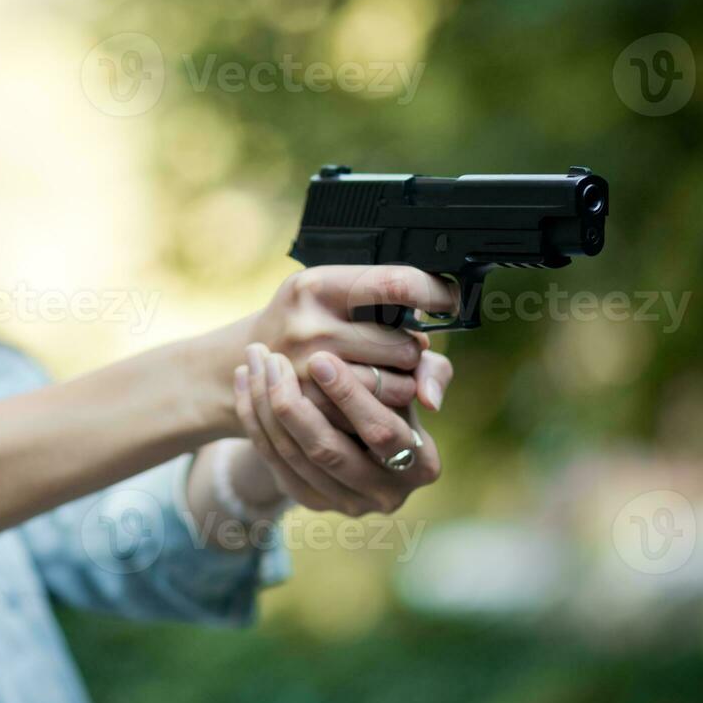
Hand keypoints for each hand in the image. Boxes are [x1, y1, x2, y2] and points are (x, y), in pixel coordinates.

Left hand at [232, 342, 450, 515]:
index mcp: (421, 466)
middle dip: (295, 402)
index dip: (350, 396)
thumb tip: (428, 398)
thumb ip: (432, 373)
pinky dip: (253, 420)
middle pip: (328, 451)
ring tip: (254, 361)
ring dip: (266, 405)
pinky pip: (272, 462)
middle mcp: (386, 495)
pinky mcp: (311, 501)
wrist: (362, 423)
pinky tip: (245, 381)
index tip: (320, 358)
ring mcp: (346, 503)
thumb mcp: (416, 376)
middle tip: (272, 358)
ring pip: (294, 456)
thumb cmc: (396, 389)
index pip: (381, 432)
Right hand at [240, 265, 458, 432]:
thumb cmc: (314, 327)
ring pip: (394, 387)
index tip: (449, 301)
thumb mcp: (344, 310)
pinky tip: (363, 399)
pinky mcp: (304, 407)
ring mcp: (302, 368)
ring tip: (382, 375)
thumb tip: (431, 397)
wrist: (252, 359)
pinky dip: (377, 412)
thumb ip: (405, 334)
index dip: (434, 293)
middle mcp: (307, 324)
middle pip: (403, 345)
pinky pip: (370, 419)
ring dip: (401, 386)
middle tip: (396, 349)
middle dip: (411, 351)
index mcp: (317, 285)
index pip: (396, 283)